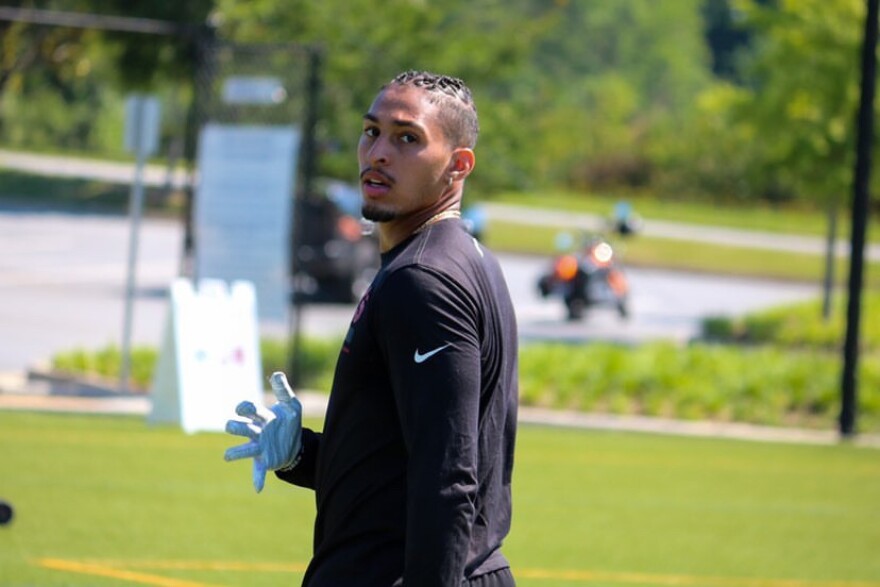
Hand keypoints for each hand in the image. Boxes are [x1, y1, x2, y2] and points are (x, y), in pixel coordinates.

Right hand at [224, 371, 302, 492]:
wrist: (297, 441)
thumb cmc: (289, 421)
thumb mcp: (291, 404)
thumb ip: (283, 389)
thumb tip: (276, 374)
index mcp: (260, 416)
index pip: (246, 410)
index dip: (243, 407)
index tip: (243, 408)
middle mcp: (256, 431)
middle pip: (240, 428)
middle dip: (235, 426)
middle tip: (231, 426)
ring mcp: (259, 447)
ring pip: (242, 450)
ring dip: (235, 453)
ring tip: (227, 456)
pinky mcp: (265, 461)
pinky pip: (258, 472)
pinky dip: (258, 479)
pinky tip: (258, 488)